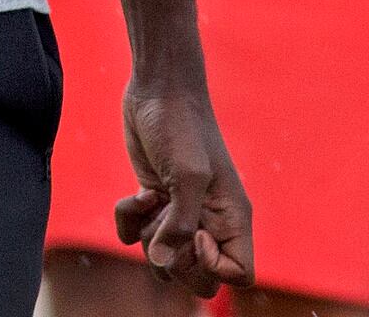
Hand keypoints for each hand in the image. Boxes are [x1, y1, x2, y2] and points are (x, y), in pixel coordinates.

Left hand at [109, 78, 251, 295]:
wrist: (157, 89)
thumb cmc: (182, 126)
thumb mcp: (187, 174)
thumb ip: (177, 224)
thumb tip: (161, 263)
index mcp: (231, 217)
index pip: (240, 273)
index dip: (214, 268)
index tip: (195, 236)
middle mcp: (209, 221)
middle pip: (200, 279)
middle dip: (176, 262)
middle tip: (166, 222)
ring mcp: (179, 213)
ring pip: (164, 262)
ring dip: (148, 237)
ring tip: (151, 201)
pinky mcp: (152, 202)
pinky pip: (135, 238)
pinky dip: (129, 221)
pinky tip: (136, 194)